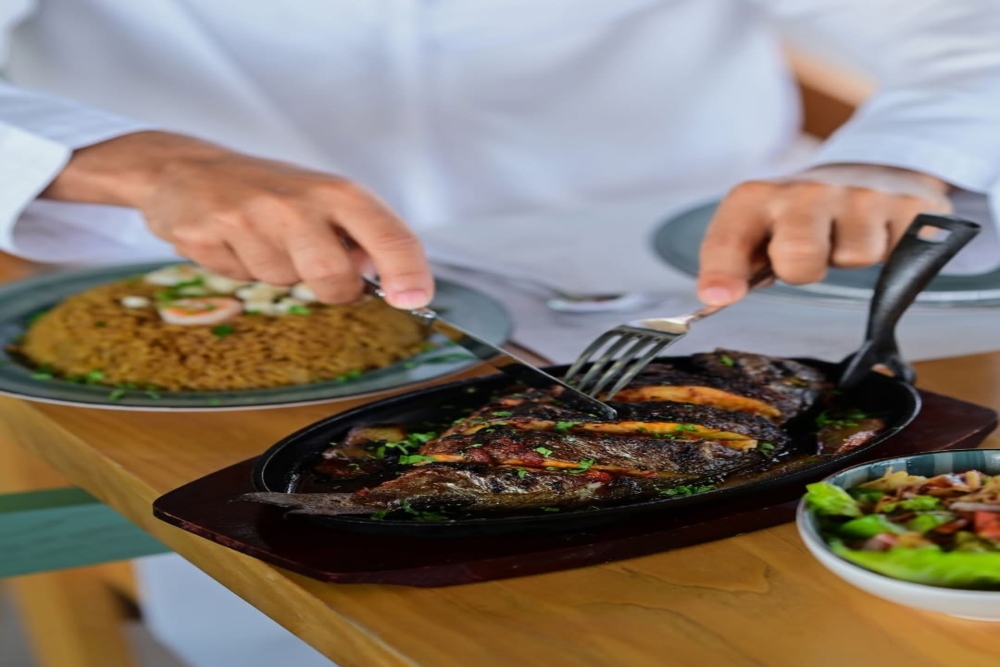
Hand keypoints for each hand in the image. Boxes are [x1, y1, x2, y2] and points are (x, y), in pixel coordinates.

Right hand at [41, 131, 432, 306]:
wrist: (185, 166)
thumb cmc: (271, 189)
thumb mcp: (324, 199)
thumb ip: (360, 236)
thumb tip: (393, 277)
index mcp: (338, 192)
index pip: (390, 235)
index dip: (408, 272)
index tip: (415, 298)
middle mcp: (299, 201)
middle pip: (335, 278)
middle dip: (332, 289)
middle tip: (315, 265)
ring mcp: (251, 216)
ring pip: (282, 281)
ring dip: (277, 271)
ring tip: (262, 237)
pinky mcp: (208, 233)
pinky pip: (239, 277)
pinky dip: (239, 267)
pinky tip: (232, 240)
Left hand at [696, 163, 952, 305]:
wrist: (866, 172)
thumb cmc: (798, 214)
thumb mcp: (756, 228)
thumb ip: (734, 262)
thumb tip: (717, 296)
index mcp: (756, 197)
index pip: (730, 238)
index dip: (722, 270)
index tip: (719, 295)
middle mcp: (806, 190)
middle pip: (799, 254)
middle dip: (801, 271)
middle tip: (805, 258)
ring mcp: (860, 194)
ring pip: (854, 257)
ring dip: (846, 259)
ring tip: (841, 238)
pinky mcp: (908, 204)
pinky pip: (897, 252)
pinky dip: (887, 252)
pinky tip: (877, 234)